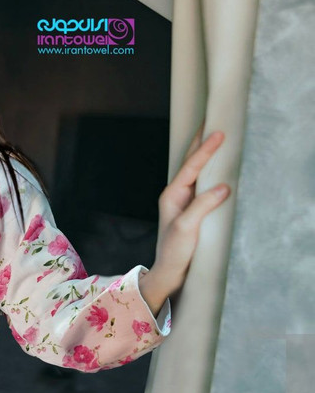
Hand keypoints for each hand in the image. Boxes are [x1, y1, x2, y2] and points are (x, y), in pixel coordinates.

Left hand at [142, 124, 231, 304]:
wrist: (169, 271)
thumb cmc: (174, 251)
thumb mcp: (188, 228)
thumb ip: (203, 206)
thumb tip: (223, 186)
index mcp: (172, 195)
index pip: (191, 167)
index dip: (205, 150)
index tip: (218, 133)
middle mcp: (177, 194)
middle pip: (190, 163)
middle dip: (200, 142)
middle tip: (211, 121)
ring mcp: (185, 201)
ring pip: (196, 171)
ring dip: (205, 154)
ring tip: (214, 136)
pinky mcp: (193, 210)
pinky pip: (203, 184)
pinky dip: (211, 172)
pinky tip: (218, 167)